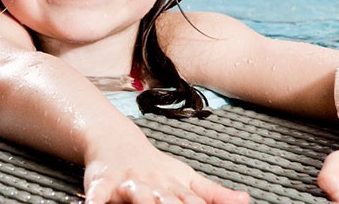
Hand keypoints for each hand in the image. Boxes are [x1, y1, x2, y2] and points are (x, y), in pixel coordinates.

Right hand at [83, 137, 249, 203]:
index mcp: (176, 186)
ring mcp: (128, 182)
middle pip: (167, 201)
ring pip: (136, 194)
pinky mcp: (101, 183)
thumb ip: (214, 193)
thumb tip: (245, 201)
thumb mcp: (187, 178)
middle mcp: (154, 184)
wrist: (115, 141)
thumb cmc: (154, 167)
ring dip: (141, 198)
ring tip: (142, 198)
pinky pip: (97, 194)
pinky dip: (93, 202)